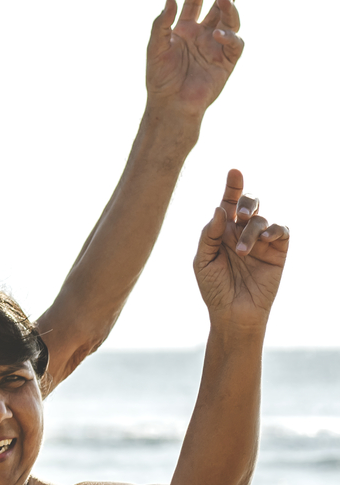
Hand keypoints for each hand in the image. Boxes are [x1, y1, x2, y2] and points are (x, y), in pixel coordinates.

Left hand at [145, 0, 243, 118]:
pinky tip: (219, 34)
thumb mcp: (155, 47)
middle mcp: (202, 34)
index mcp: (184, 29)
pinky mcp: (227, 61)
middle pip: (220, 6)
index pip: (194, 2)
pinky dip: (229, 37)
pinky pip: (235, 44)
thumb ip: (161, 24)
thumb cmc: (160, 77)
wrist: (170, 104)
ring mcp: (216, 46)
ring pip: (231, 20)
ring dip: (230, 8)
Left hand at [194, 169, 288, 326]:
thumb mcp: (203, 261)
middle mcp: (242, 232)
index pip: (229, 203)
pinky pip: (282, 231)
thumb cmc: (214, 288)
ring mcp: (261, 241)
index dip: (232, 187)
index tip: (234, 171)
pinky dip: (274, 229)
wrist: (232, 312)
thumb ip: (209, 234)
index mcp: (222, 232)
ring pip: (262, 219)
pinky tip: (264, 238)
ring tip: (242, 252)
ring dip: (252, 230)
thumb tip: (221, 208)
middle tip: (242, 212)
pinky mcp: (278, 251)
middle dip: (248, 201)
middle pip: (250, 204)